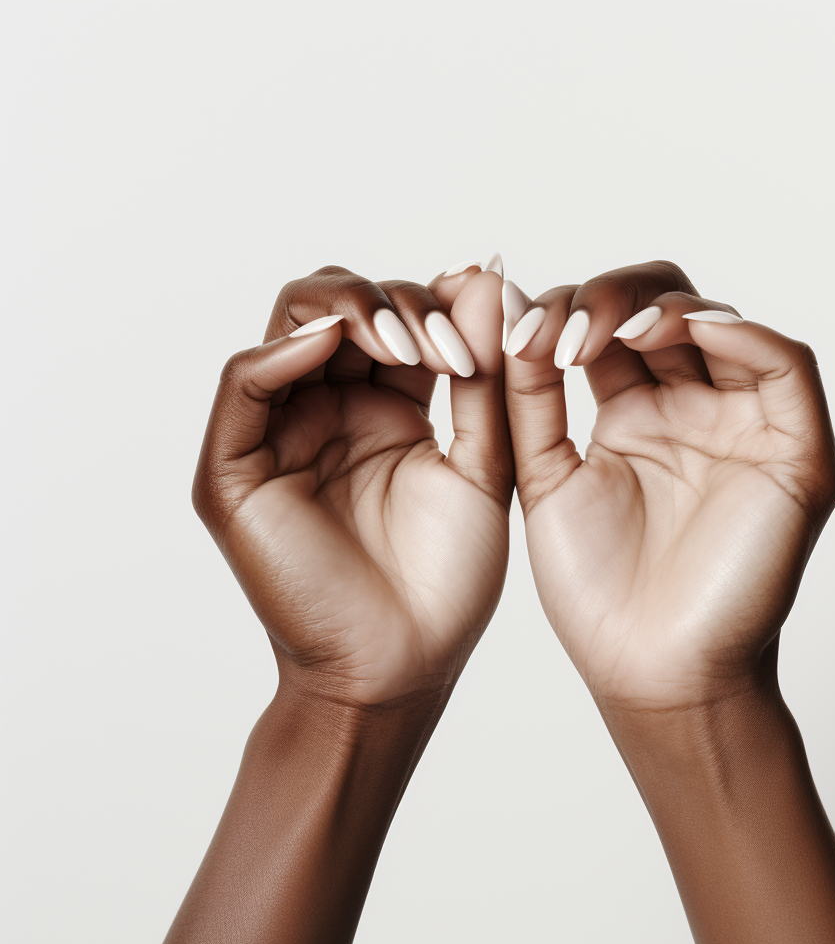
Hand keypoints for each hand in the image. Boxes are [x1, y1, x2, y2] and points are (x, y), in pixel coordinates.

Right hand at [192, 263, 510, 705]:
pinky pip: (243, 383)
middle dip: (397, 304)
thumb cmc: (444, 580)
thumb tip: (489, 278)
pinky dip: (284, 353)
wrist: (403, 665)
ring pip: (290, 327)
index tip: (488, 298)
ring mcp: (277, 434)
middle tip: (446, 340)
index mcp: (383, 409)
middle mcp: (325, 411)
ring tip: (408, 345)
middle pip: (340, 308)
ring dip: (350, 316)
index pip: (394, 319)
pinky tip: (339, 348)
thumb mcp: (482, 465)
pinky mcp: (234, 469)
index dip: (437, 301)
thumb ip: (483, 379)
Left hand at [504, 260, 834, 710]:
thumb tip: (506, 310)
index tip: (515, 333)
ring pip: (723, 324)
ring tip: (605, 333)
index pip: (612, 325)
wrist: (648, 672)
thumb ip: (529, 398)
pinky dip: (741, 334)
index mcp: (635, 412)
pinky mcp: (797, 454)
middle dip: (611, 301)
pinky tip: (683, 331)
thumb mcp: (546, 476)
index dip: (567, 311)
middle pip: (667, 309)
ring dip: (665, 310)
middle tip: (561, 327)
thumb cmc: (598, 591)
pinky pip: (785, 368)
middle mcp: (694, 408)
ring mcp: (746, 426)